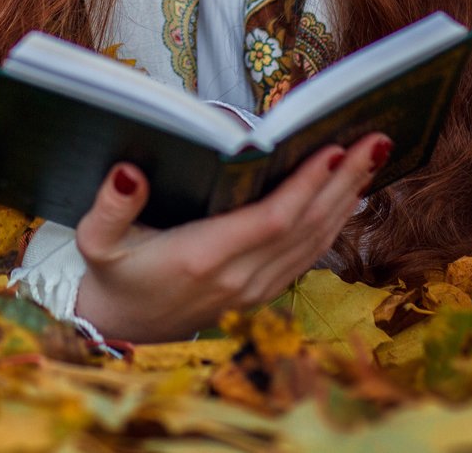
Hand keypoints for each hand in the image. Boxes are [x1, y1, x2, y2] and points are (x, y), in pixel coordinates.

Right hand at [71, 132, 391, 343]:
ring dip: (345, 198)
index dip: (307, 185)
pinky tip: (349, 196)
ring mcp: (254, 289)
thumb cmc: (112, 275)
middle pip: (305, 227)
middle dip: (344, 181)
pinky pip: (307, 256)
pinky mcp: (261, 293)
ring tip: (372, 157)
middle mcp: (237, 278)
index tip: (334, 149)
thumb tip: (129, 170)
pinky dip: (333, 224)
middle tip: (375, 140)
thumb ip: (110, 206)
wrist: (121, 331)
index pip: (271, 220)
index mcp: (201, 258)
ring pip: (313, 242)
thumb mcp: (96, 241)